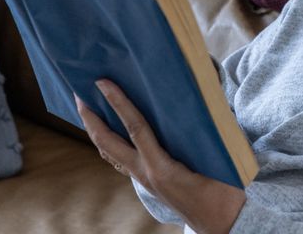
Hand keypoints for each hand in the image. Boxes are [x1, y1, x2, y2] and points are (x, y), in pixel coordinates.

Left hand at [75, 80, 244, 233]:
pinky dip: (110, 143)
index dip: (118, 103)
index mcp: (161, 168)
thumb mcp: (214, 160)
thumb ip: (203, 133)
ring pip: (110, 153)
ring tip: (88, 110)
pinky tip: (111, 133)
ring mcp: (143, 179)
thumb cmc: (222, 194)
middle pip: (107, 143)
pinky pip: (120, 160)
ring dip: (96, 131)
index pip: (135, 128)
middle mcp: (145, 174)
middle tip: (79, 94)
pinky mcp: (147, 182)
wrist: (220, 225)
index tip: (103, 83)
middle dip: (90, 119)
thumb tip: (195, 103)